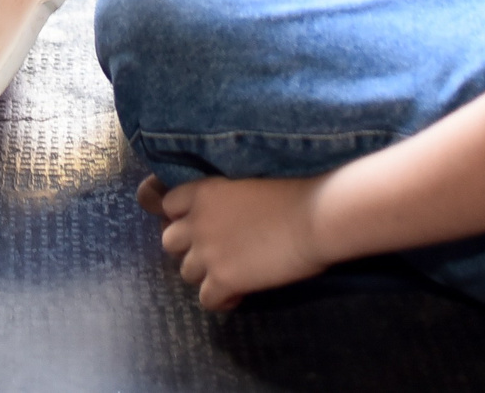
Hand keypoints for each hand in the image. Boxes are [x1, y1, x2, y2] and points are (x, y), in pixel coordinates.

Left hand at [140, 174, 332, 310]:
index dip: (184, 216)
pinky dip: (221, 300)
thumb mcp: (248, 183)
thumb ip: (227, 199)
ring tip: (231, 272)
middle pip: (170, 241)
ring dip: (205, 274)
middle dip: (189, 247)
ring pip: (186, 273)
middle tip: (216, 250)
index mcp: (203, 191)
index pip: (170, 205)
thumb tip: (228, 215)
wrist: (315, 217)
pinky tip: (240, 293)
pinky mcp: (223, 280)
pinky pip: (206, 300)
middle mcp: (197, 222)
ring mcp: (207, 253)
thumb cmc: (295, 192)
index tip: (205, 222)